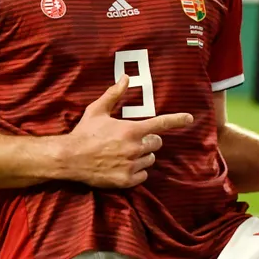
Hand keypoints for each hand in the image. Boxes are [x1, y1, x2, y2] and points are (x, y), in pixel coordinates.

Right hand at [55, 76, 193, 187]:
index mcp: (131, 130)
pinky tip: (124, 166)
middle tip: (134, 139)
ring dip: (143, 156)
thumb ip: (114, 94)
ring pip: (150, 160)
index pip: (160, 124)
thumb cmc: (84, 132)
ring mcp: (131, 166)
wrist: (69, 159)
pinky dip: (137, 172)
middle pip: (156, 143)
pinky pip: (143, 176)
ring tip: (126, 153)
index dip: (177, 120)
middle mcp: (134, 148)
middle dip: (149, 140)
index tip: (190, 118)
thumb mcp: (97, 110)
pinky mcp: (126, 181)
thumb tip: (126, 78)